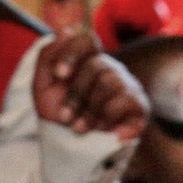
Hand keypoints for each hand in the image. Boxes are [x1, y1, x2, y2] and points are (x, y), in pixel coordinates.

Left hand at [33, 30, 147, 139]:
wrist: (74, 150)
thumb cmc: (59, 116)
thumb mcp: (43, 88)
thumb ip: (47, 57)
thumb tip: (66, 31)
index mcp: (87, 61)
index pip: (87, 40)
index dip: (72, 53)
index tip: (59, 75)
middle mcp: (110, 69)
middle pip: (97, 65)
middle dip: (76, 94)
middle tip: (65, 117)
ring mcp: (127, 86)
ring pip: (111, 82)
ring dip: (90, 110)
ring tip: (79, 128)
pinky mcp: (139, 107)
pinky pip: (128, 101)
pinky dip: (112, 119)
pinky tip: (106, 133)